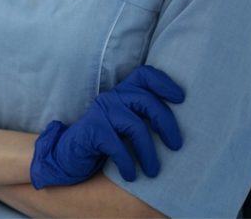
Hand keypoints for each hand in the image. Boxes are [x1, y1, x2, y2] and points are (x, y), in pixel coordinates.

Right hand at [30, 65, 184, 187]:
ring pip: (135, 126)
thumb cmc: (105, 141)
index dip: (164, 82)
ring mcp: (101, 112)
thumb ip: (143, 117)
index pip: (144, 75)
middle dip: (166, 123)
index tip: (181, 99)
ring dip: (149, 152)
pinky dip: (128, 163)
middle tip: (176, 145)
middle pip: (146, 100)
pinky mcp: (93, 130)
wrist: (69, 155)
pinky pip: (117, 145)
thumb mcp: (124, 125)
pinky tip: (131, 175)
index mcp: (122, 92)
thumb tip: (177, 129)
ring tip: (154, 171)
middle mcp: (112, 97)